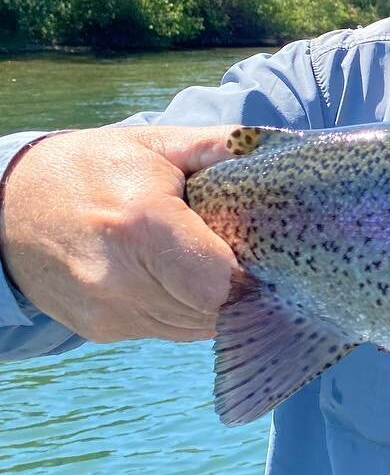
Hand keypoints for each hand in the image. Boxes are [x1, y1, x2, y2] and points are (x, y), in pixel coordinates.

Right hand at [0, 126, 240, 342]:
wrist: (6, 207)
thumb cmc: (90, 168)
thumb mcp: (154, 144)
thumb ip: (219, 145)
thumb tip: (277, 145)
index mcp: (141, 225)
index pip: (223, 281)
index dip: (252, 271)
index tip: (263, 251)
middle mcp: (121, 279)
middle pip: (215, 309)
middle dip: (240, 287)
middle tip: (246, 257)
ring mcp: (109, 312)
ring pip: (195, 327)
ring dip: (214, 303)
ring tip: (211, 264)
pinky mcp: (102, 330)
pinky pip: (168, 331)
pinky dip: (185, 310)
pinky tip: (179, 279)